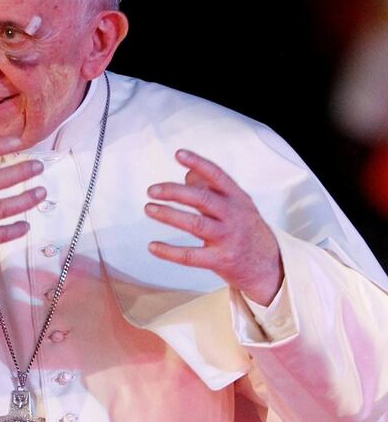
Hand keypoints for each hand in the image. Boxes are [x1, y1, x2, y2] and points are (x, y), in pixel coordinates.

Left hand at [145, 149, 283, 304]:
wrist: (271, 267)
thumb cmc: (247, 231)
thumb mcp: (236, 206)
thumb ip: (211, 190)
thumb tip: (188, 174)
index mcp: (237, 199)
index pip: (217, 176)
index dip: (198, 163)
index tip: (179, 154)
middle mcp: (234, 216)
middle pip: (203, 199)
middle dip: (175, 192)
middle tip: (152, 190)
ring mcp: (228, 238)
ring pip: (195, 224)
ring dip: (169, 215)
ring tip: (149, 209)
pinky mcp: (221, 260)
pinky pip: (191, 256)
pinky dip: (169, 251)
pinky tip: (152, 246)